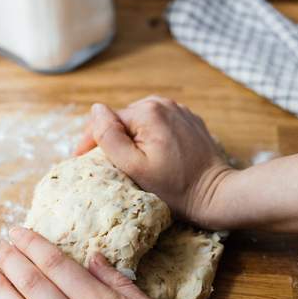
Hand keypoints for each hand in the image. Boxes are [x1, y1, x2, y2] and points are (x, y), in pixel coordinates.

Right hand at [74, 97, 233, 227]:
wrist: (216, 194)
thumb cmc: (175, 187)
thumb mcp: (134, 167)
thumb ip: (110, 137)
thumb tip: (96, 110)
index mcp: (148, 111)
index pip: (107, 120)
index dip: (91, 141)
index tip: (81, 161)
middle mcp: (164, 103)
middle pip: (124, 119)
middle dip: (112, 139)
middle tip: (104, 165)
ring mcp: (180, 111)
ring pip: (141, 121)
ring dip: (132, 137)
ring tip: (127, 161)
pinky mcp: (190, 121)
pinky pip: (161, 125)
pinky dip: (151, 137)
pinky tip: (151, 155)